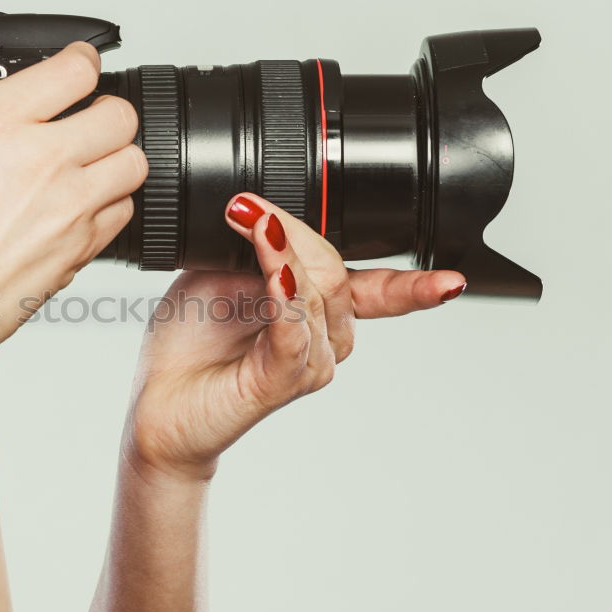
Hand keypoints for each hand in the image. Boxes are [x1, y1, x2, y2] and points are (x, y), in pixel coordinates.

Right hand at [0, 39, 147, 359]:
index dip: (79, 64)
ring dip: (115, 159)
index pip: (77, 68)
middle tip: (81, 123)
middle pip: (120, 114)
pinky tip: (76, 209)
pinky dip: (111, 204)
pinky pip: (125, 211)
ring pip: (133, 162)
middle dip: (104, 112)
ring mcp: (69, 205)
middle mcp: (42, 159)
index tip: (72, 72)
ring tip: (85, 167)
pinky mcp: (83, 246)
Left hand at [123, 193, 466, 482]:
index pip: (377, 290)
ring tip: (251, 224)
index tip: (452, 280)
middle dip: (297, 232)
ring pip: (318, 296)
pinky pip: (294, 331)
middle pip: (337, 273)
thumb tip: (270, 208)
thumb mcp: (219, 274)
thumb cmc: (190, 342)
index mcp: (317, 309)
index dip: (415, 285)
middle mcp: (322, 337)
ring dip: (285, 254)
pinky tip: (276, 275)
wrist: (159, 402)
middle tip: (248, 210)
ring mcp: (306, 361)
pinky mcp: (279, 380)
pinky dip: (286, 297)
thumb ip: (253, 247)